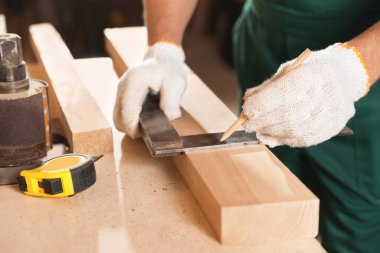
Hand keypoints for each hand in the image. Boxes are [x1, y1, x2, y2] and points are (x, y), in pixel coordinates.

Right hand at [113, 42, 186, 137]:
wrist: (162, 61)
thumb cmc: (170, 72)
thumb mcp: (176, 84)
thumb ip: (172, 101)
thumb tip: (170, 117)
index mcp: (134, 82)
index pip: (127, 110)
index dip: (133, 127)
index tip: (144, 134)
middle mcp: (123, 86)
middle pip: (118, 117)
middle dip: (130, 129)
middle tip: (148, 131)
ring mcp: (120, 91)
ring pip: (117, 117)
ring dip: (129, 125)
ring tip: (146, 125)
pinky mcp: (121, 95)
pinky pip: (120, 113)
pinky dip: (129, 120)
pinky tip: (143, 118)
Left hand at [242, 43, 369, 147]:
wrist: (343, 77)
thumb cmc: (307, 73)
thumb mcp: (288, 70)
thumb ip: (268, 86)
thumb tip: (247, 102)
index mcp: (313, 73)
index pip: (284, 91)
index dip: (261, 103)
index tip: (246, 110)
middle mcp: (325, 93)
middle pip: (288, 113)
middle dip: (262, 121)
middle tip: (247, 124)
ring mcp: (331, 113)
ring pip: (295, 129)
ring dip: (271, 132)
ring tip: (259, 130)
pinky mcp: (332, 127)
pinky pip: (304, 139)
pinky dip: (283, 139)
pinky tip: (273, 135)